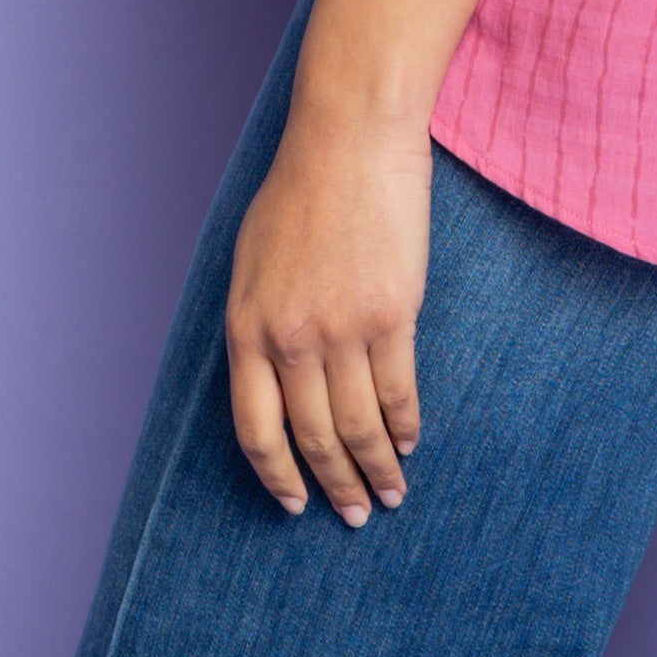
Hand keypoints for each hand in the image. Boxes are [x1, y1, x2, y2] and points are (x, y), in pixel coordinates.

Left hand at [224, 99, 429, 524]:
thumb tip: (271, 378)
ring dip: (376, 468)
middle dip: (334, 485)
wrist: (349, 140)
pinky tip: (409, 443)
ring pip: (359, 425)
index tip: (296, 503)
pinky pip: (398, 391)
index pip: (257, 430)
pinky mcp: (393, 315)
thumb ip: (257, 324)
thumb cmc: (298, 192)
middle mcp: (290, 340)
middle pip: (312, 437)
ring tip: (389, 495)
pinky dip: (405, 425)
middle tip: (353, 515)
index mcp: (246, 329)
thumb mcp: (251, 261)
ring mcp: (343, 330)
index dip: (278, 476)